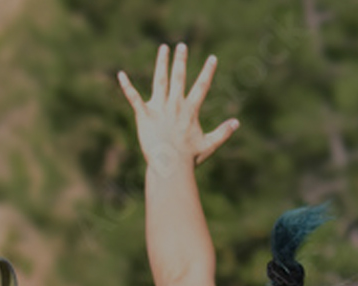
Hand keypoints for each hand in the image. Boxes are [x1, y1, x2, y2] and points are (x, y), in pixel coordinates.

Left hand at [117, 43, 239, 169]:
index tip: (212, 58)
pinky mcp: (144, 115)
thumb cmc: (188, 158)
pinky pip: (133, 97)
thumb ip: (223, 132)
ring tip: (163, 48)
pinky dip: (126, 86)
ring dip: (161, 63)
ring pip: (159, 80)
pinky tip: (121, 75)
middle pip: (179, 77)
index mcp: (190, 110)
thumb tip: (237, 123)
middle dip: (180, 60)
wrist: (169, 166)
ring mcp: (159, 108)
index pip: (201, 86)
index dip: (208, 71)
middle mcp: (175, 105)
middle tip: (181, 46)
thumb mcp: (209, 144)